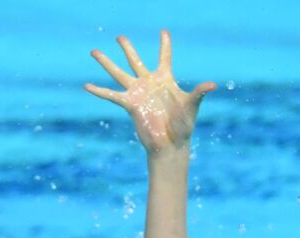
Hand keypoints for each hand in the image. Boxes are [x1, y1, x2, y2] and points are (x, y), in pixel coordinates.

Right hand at [84, 30, 216, 155]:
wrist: (171, 144)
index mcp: (165, 80)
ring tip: (94, 51)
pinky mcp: (130, 105)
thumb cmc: (183, 125)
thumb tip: (213, 85)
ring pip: (119, 73)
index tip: (164, 31)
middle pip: (136, 61)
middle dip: (127, 49)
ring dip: (106, 63)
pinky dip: (99, 91)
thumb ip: (199, 93)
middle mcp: (149, 83)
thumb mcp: (191, 106)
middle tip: (119, 37)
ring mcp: (138, 93)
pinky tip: (86, 86)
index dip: (164, 44)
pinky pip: (112, 95)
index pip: (164, 58)